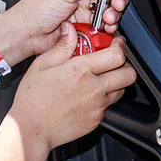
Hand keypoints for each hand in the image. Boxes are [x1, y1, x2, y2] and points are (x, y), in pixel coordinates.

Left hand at [0, 0, 128, 60]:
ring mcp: (81, 4)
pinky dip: (107, 24)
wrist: (27, 34)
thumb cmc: (35, 10)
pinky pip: (101, 21)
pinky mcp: (83, 20)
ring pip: (107, 5)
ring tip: (109, 18)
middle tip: (116, 4)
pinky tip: (106, 26)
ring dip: (112, 13)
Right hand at [5, 23, 137, 160]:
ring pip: (121, 90)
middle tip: (114, 61)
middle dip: (125, 65)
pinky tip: (87, 95)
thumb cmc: (33, 100)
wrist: (31, 130)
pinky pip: (108, 105)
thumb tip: (70, 31)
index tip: (116, 44)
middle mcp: (93, 89)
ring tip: (100, 78)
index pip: (117, 55)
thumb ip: (62, 46)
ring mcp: (97, 106)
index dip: (120, 47)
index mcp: (81, 70)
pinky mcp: (96, 120)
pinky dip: (103, 98)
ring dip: (115, 82)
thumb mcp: (42, 65)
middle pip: (128, 74)